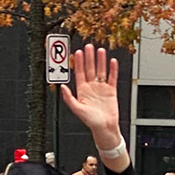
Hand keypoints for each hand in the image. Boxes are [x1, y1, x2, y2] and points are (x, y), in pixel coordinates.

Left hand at [57, 43, 126, 160]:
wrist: (105, 128)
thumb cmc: (91, 121)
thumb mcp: (77, 109)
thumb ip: (69, 98)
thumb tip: (62, 87)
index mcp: (82, 90)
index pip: (80, 72)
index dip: (79, 62)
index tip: (78, 52)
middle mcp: (91, 87)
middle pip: (90, 69)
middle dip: (89, 58)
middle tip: (89, 46)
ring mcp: (101, 88)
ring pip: (101, 71)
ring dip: (100, 61)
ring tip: (100, 51)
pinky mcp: (111, 91)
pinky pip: (112, 78)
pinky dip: (112, 70)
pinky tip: (112, 62)